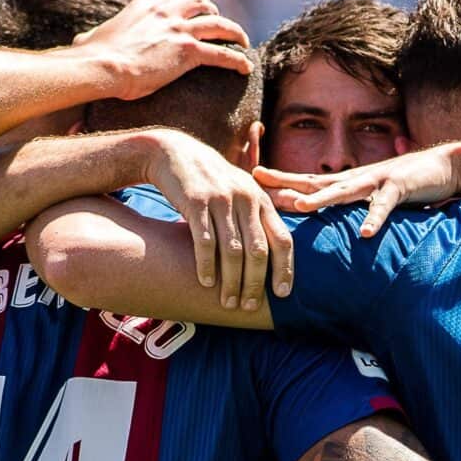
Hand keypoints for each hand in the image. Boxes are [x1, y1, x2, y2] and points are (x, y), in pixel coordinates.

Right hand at [76, 0, 252, 100]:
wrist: (103, 66)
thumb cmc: (91, 57)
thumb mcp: (89, 39)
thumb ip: (91, 38)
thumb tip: (80, 44)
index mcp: (143, 7)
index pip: (167, 0)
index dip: (177, 8)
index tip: (181, 17)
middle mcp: (164, 12)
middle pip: (197, 2)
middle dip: (210, 9)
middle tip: (218, 21)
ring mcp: (179, 30)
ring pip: (218, 24)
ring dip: (233, 31)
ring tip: (242, 41)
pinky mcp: (189, 51)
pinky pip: (222, 54)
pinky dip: (236, 60)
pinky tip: (245, 68)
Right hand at [140, 131, 292, 309]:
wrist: (175, 153)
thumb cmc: (212, 181)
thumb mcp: (241, 191)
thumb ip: (258, 217)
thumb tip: (275, 253)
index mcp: (261, 200)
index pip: (282, 239)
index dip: (285, 269)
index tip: (282, 295)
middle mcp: (246, 199)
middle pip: (258, 251)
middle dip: (255, 284)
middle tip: (248, 306)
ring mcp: (221, 200)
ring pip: (232, 250)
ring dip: (231, 281)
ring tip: (227, 303)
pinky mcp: (196, 202)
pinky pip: (205, 241)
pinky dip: (207, 265)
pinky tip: (206, 282)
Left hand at [252, 144, 460, 237]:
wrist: (442, 167)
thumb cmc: (403, 184)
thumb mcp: (369, 194)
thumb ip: (347, 203)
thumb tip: (323, 215)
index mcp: (346, 182)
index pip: (306, 181)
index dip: (280, 179)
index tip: (251, 178)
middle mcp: (355, 178)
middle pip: (314, 182)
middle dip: (285, 183)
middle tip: (257, 181)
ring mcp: (376, 181)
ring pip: (343, 191)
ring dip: (320, 201)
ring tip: (299, 210)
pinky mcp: (399, 188)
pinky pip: (384, 207)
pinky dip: (374, 219)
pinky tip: (364, 233)